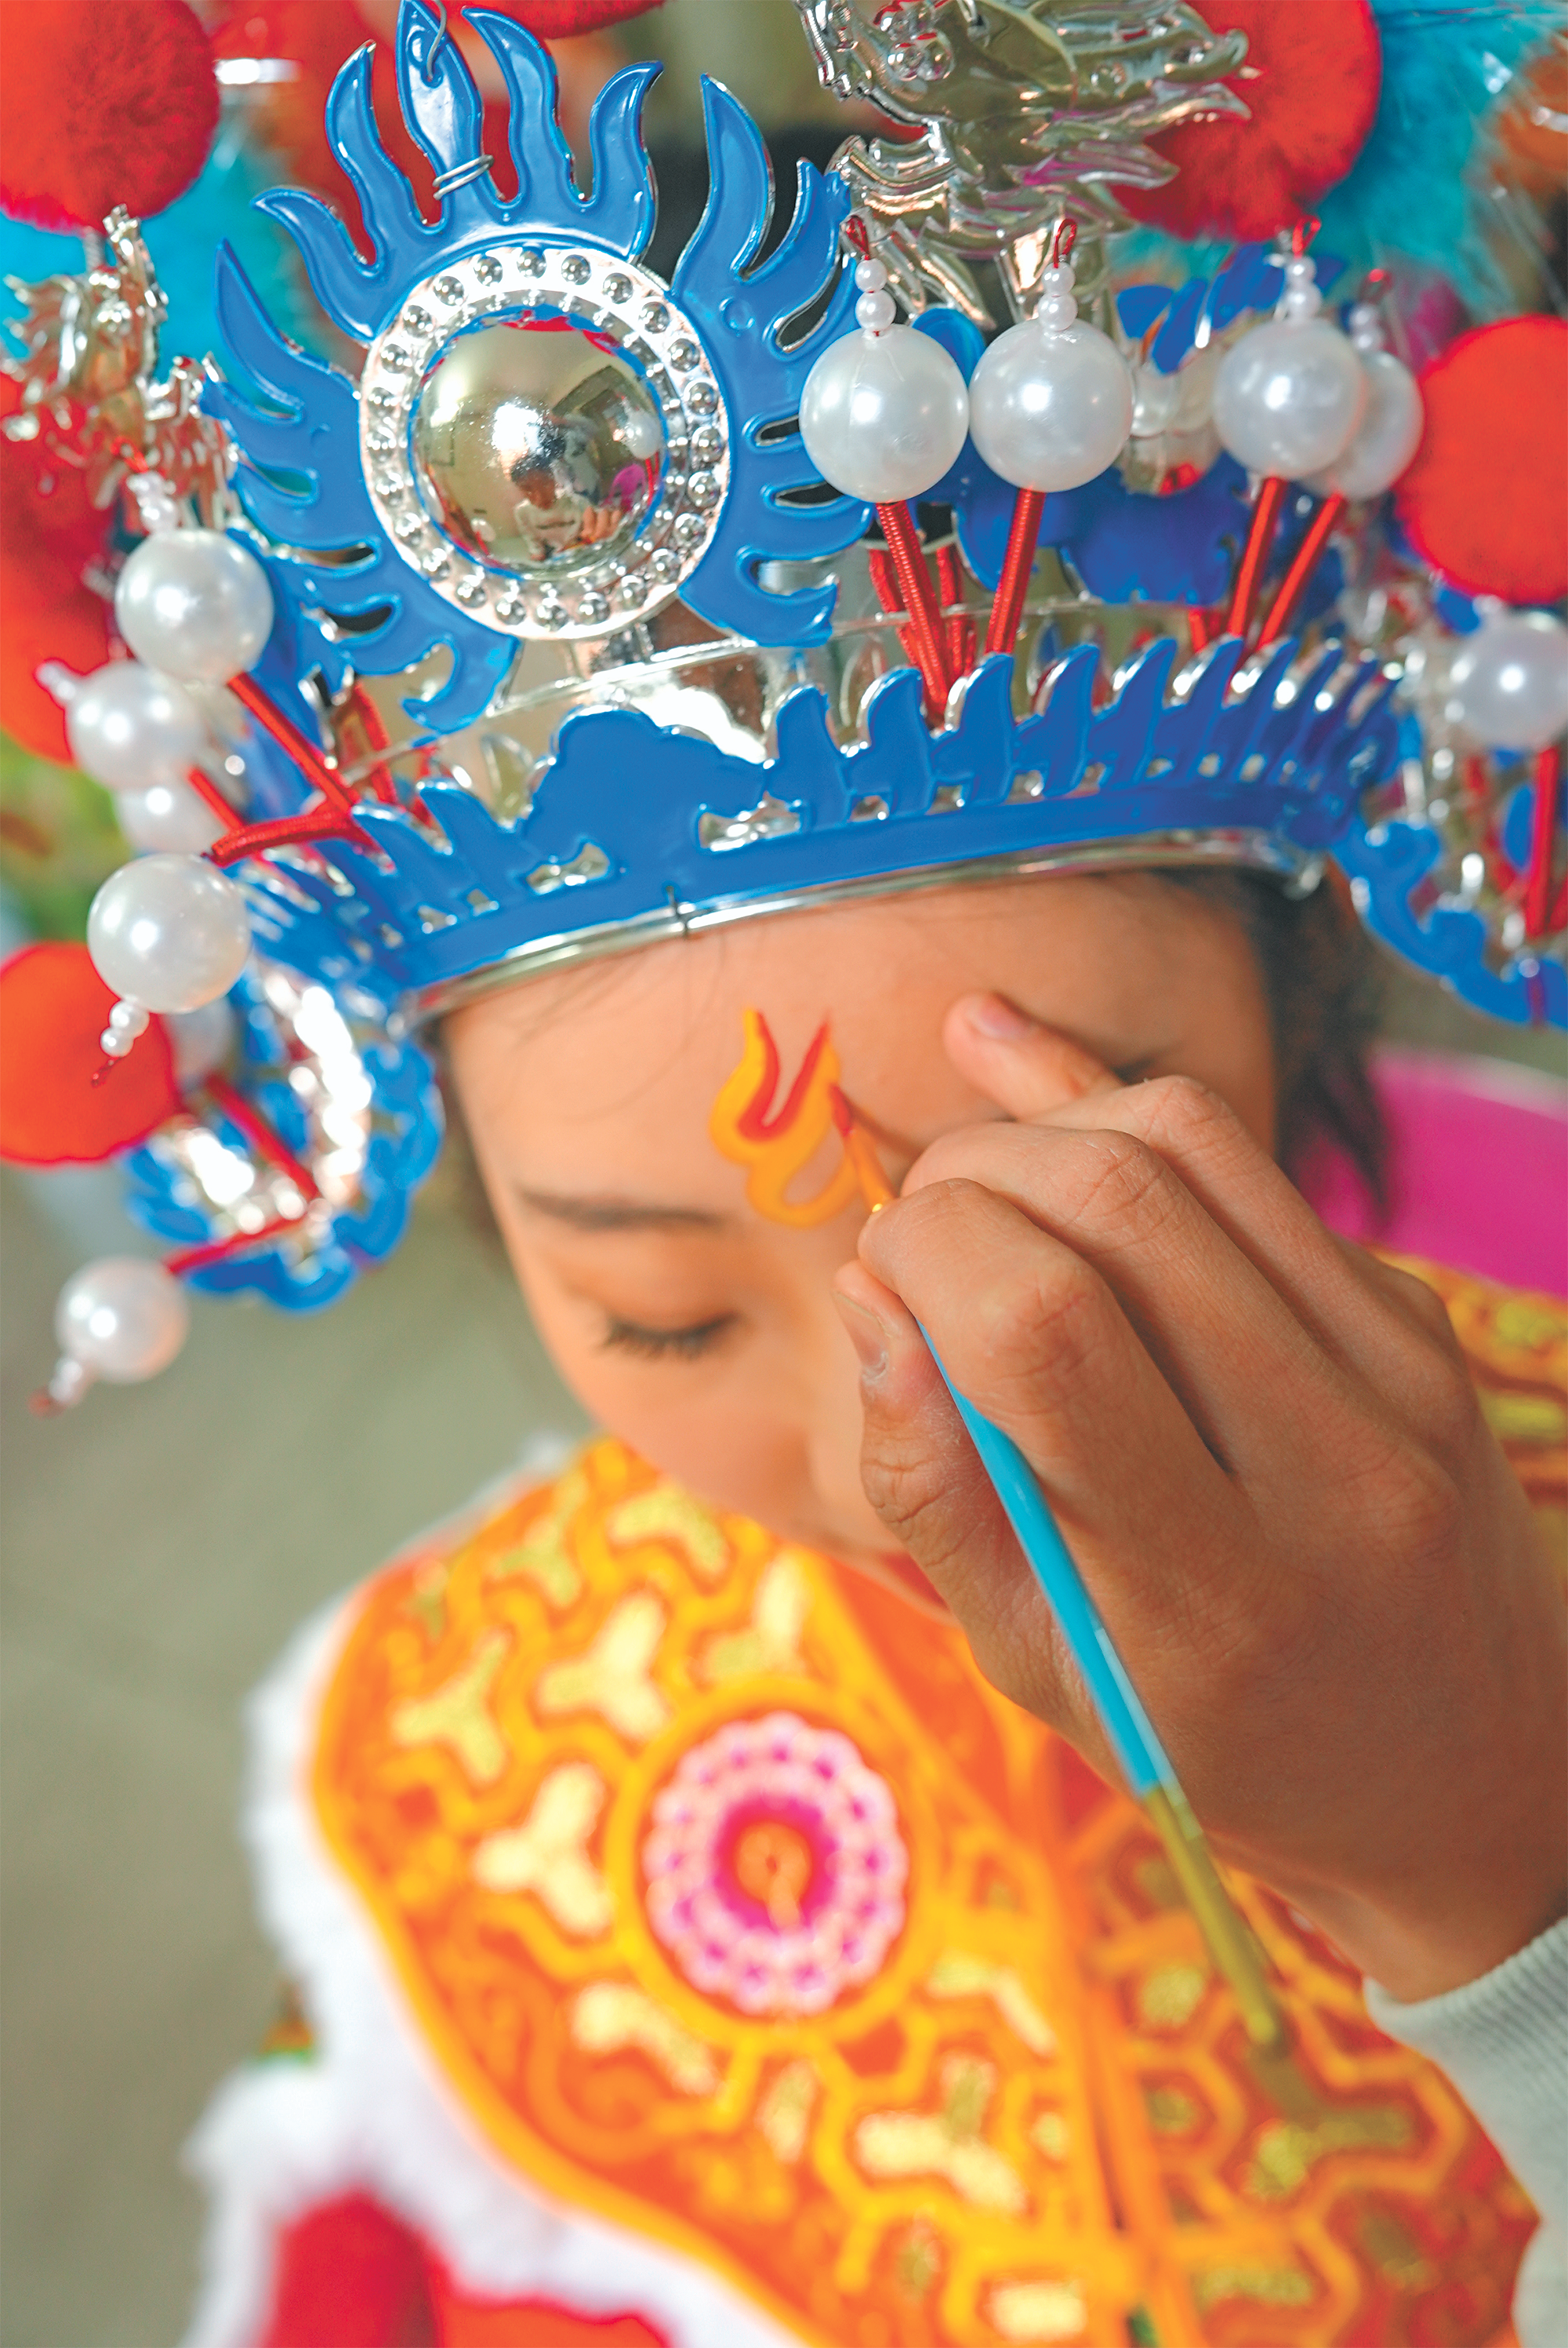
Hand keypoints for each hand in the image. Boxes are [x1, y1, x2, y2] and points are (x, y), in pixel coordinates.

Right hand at [833, 993, 1566, 2002]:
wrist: (1471, 1768)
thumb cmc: (1223, 1740)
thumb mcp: (1043, 1671)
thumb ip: (936, 1492)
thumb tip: (871, 1295)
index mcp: (1213, 1596)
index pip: (1047, 1332)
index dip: (927, 1254)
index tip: (876, 1274)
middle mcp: (1333, 1466)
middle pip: (1119, 1204)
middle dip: (969, 1173)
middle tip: (911, 1224)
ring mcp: (1401, 1375)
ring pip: (1193, 1141)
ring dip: (1047, 1126)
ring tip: (976, 1182)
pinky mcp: (1422, 1315)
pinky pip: (1253, 1165)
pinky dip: (1127, 1130)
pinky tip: (1047, 1132)